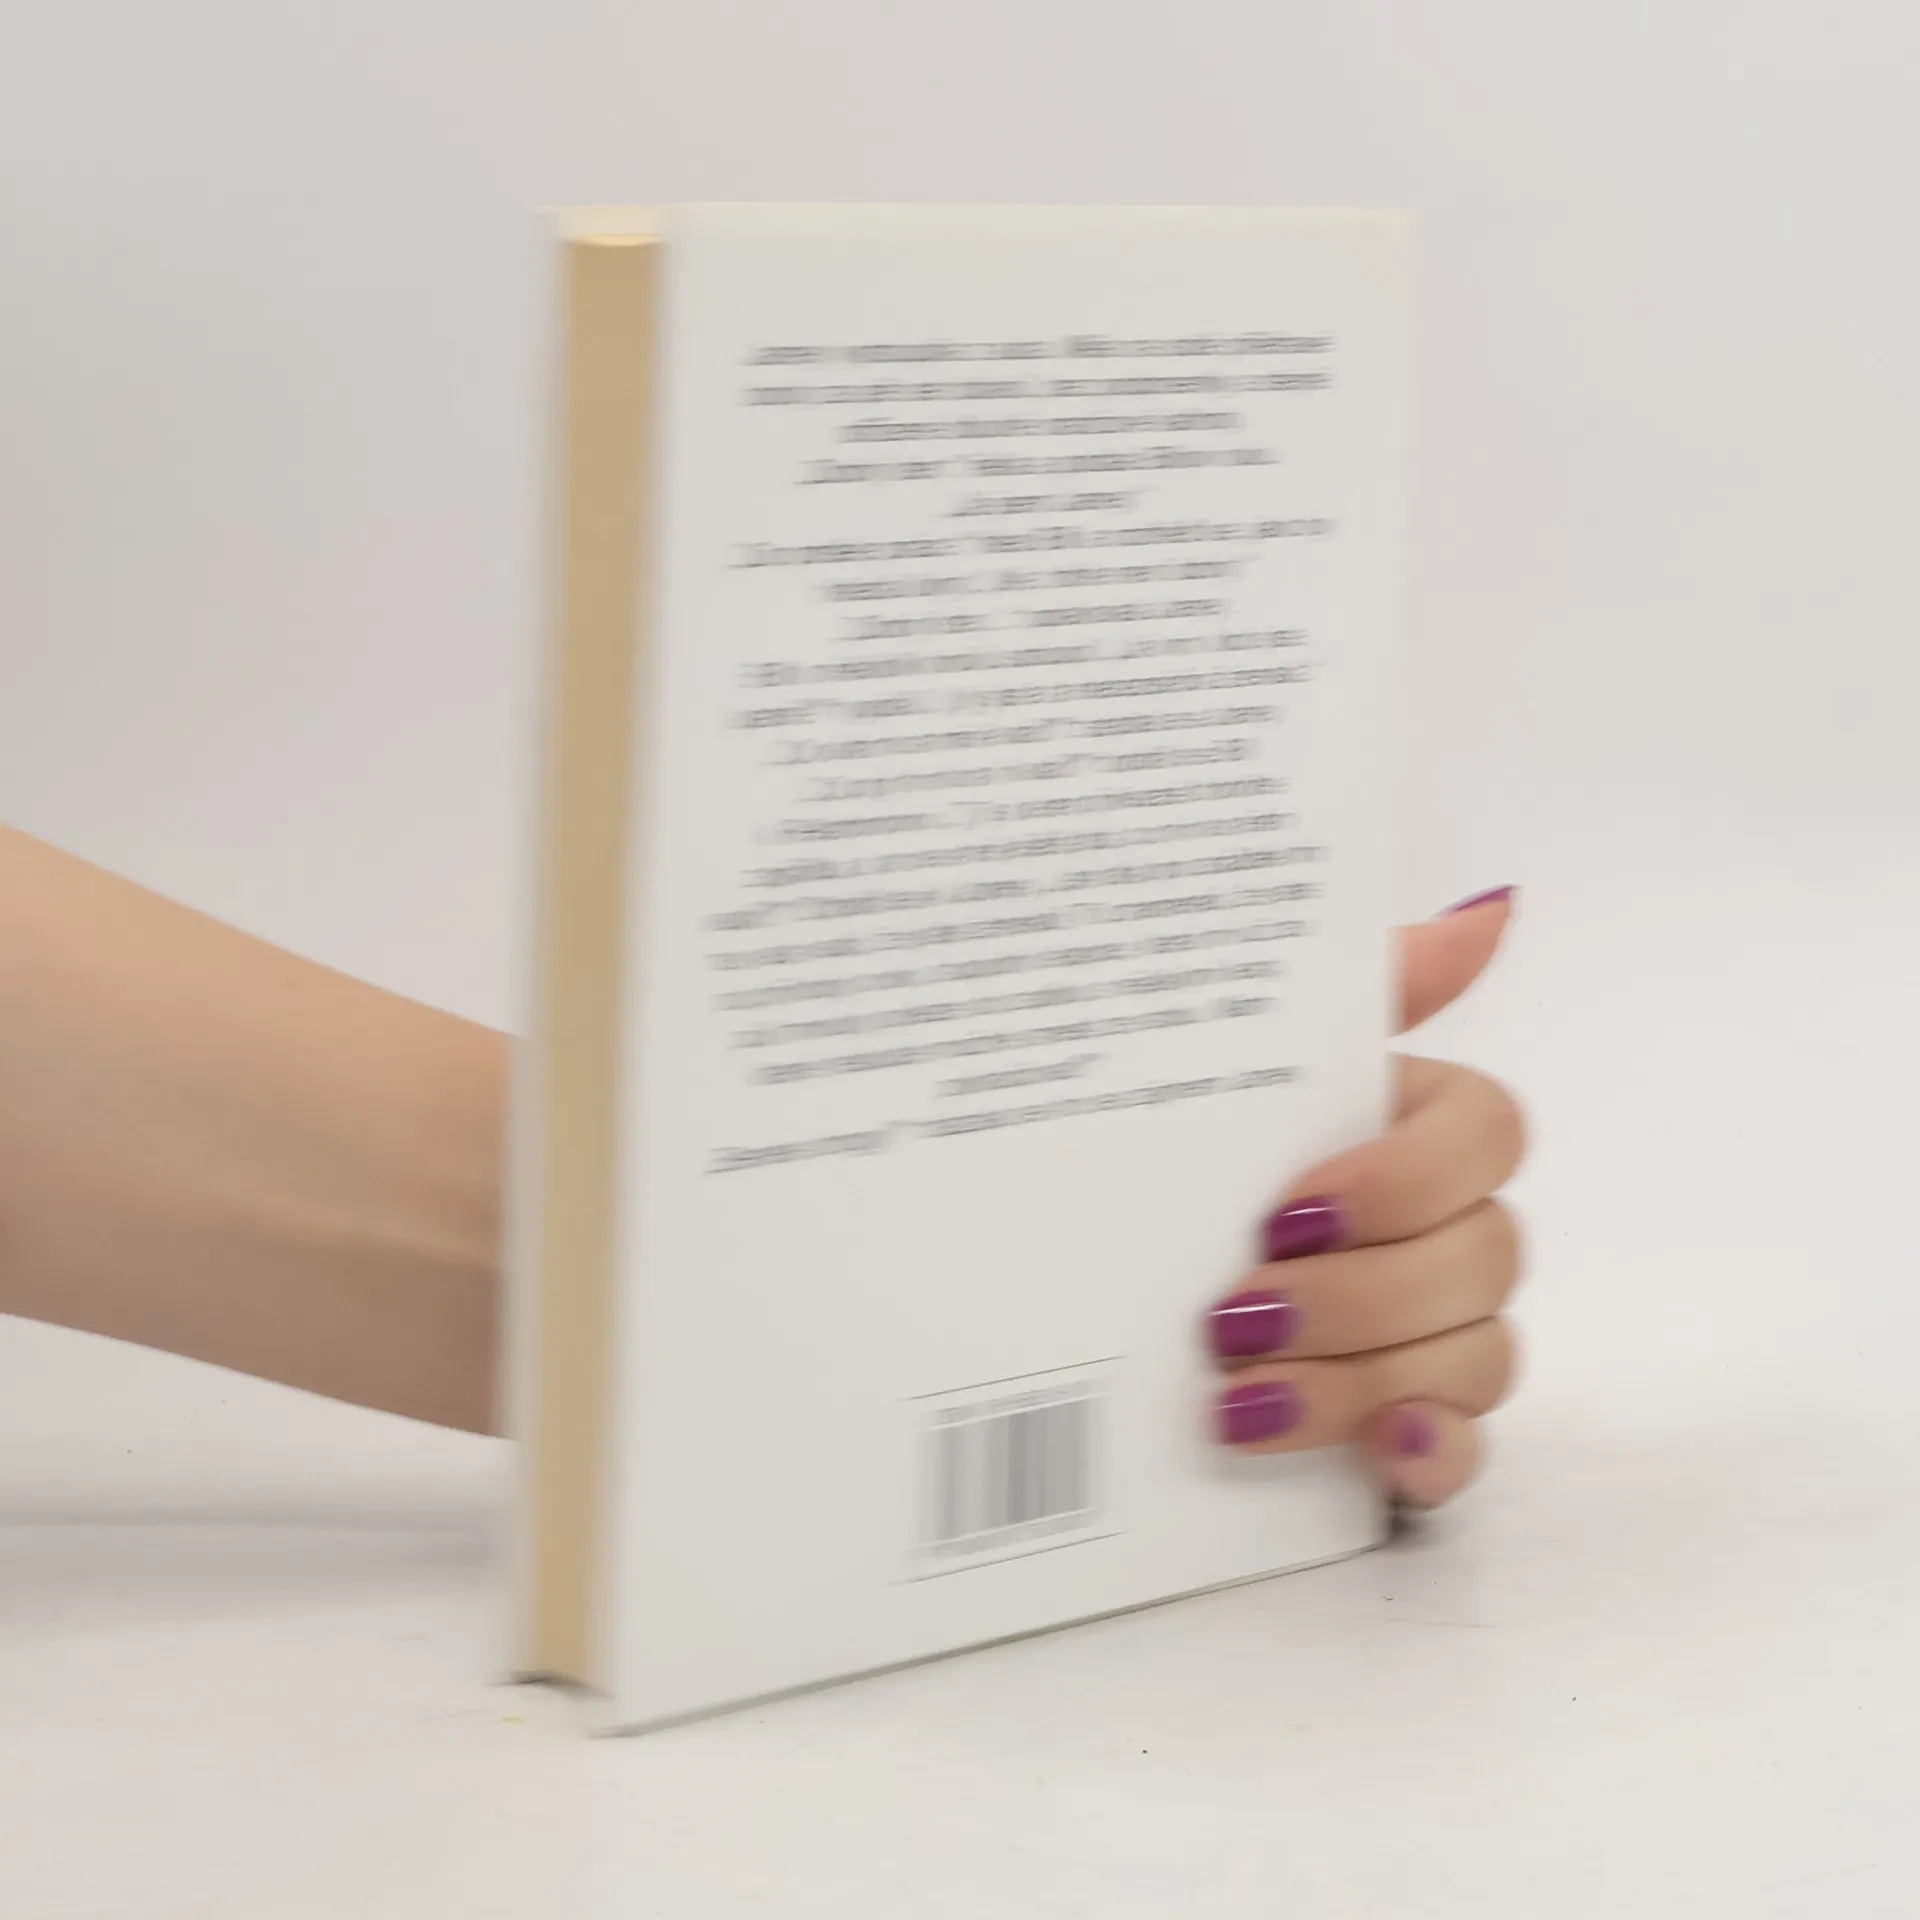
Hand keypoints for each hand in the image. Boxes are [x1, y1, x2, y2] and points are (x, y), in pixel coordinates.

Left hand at [1204, 888, 1523, 1511]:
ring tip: (1241, 1397)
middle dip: (1360, 1296)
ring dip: (1360, 1381)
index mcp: (1415, 1126)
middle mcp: (1445, 1226)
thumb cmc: (1191, 1138)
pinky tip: (1386, 1453)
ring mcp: (1438, 1333)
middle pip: (1483, 1258)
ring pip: (1477, 1358)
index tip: (1287, 1209)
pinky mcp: (1407, 1423)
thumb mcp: (1245, 1049)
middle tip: (1236, 1314)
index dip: (1402, 1178)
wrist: (1087, 1258)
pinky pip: (1468, 1451)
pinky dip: (1435, 1456)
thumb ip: (1367, 982)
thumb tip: (1490, 906)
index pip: (1489, 1133)